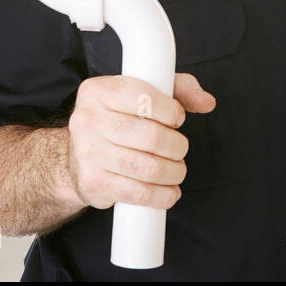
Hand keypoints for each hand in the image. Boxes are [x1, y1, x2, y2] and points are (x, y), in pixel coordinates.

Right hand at [66, 72, 214, 211]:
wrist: (78, 154)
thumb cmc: (119, 118)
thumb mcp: (144, 92)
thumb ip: (180, 89)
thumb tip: (207, 102)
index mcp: (98, 91)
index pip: (145, 98)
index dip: (171, 112)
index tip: (177, 120)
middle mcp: (87, 120)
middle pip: (151, 137)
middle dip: (177, 146)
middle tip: (180, 148)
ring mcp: (88, 153)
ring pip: (148, 167)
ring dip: (173, 172)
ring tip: (177, 169)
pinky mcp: (93, 183)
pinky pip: (138, 193)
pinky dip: (162, 195)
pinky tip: (170, 191)